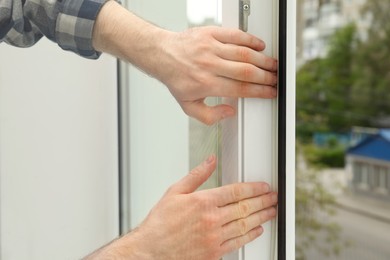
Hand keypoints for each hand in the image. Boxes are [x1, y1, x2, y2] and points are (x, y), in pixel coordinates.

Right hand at [85, 155, 276, 258]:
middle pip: (245, 208)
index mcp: (203, 202)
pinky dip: (250, 235)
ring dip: (261, 217)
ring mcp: (214, 237)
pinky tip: (257, 230)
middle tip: (273, 197)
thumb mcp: (175, 192)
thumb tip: (210, 160)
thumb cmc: (160, 223)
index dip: (254, 188)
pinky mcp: (214, 252)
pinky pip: (238, 242)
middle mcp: (211, 219)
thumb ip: (196, 175)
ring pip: (245, 225)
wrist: (151, 250)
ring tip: (271, 211)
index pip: (236, 192)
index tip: (263, 187)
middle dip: (263, 201)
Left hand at [157, 27, 277, 124]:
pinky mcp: (210, 33)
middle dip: (266, 77)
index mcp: (205, 84)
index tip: (270, 92)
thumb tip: (229, 112)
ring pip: (244, 53)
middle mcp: (209, 65)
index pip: (240, 89)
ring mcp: (210, 48)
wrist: (162, 55)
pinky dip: (250, 40)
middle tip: (275, 79)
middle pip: (246, 71)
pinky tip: (260, 46)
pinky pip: (235, 35)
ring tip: (273, 65)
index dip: (259, 92)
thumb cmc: (176, 79)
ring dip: (262, 60)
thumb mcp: (189, 106)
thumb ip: (209, 116)